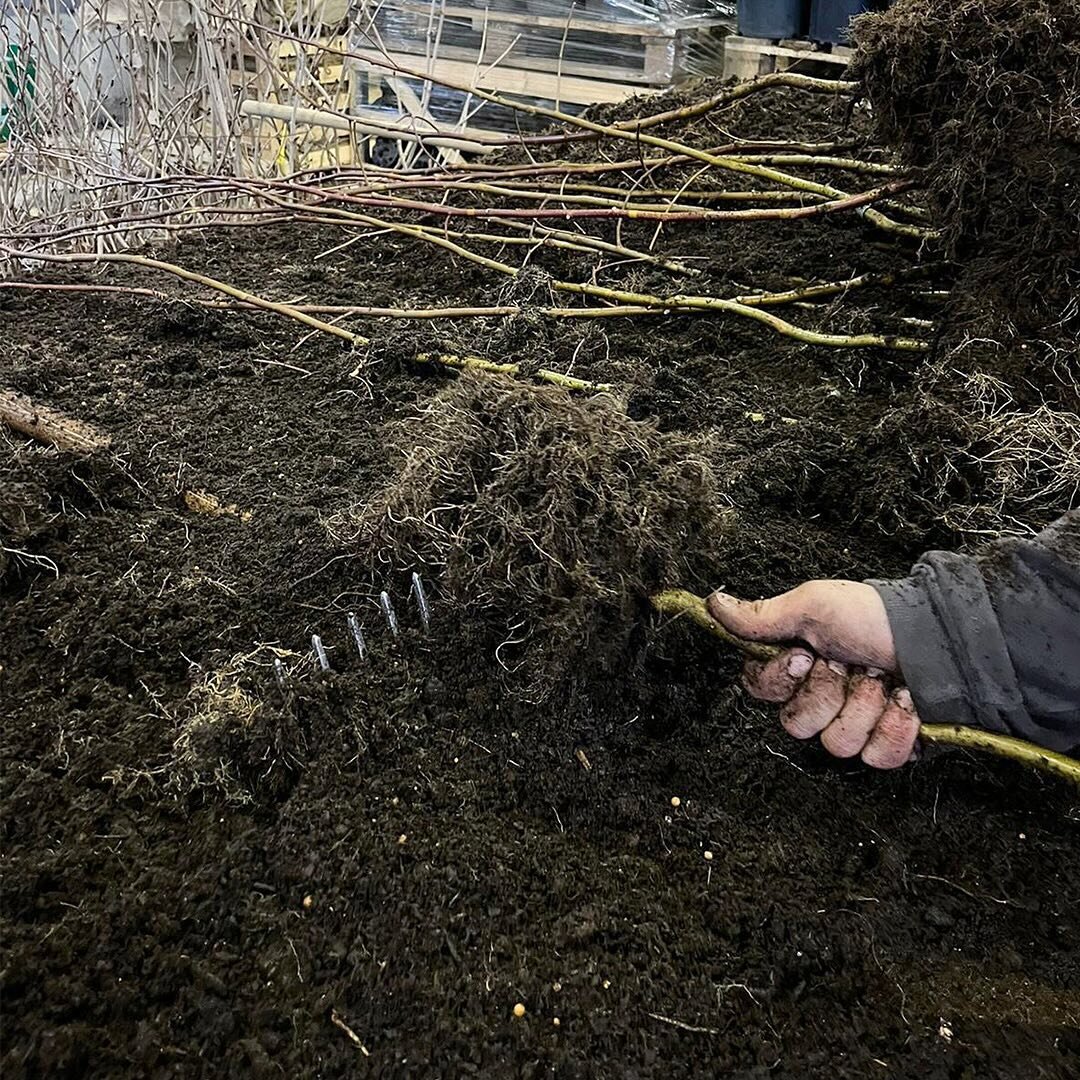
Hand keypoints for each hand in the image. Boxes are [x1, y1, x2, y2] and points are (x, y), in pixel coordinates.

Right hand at [707, 581, 919, 768]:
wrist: (939, 636)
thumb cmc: (875, 616)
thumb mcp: (812, 606)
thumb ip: (760, 617)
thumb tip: (713, 604)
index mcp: (797, 666)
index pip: (761, 690)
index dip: (783, 680)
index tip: (806, 656)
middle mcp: (822, 698)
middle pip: (797, 724)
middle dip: (828, 693)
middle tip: (850, 665)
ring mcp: (856, 725)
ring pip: (837, 744)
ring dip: (865, 707)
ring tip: (883, 680)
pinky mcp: (890, 745)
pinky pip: (877, 758)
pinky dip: (896, 727)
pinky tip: (906, 702)